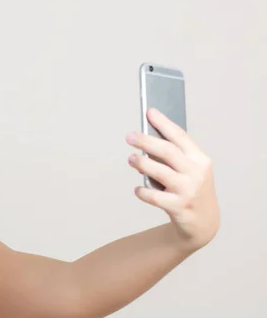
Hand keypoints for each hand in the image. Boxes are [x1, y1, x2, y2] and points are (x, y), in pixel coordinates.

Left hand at [126, 108, 219, 251]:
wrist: (205, 222)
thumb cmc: (191, 189)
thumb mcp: (190, 169)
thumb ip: (173, 156)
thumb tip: (146, 139)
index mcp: (200, 159)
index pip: (180, 136)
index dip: (163, 123)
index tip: (149, 112)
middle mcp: (196, 173)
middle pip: (168, 151)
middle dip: (146, 141)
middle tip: (129, 136)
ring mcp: (188, 190)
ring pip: (161, 172)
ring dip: (142, 163)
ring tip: (131, 159)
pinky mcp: (179, 207)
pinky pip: (154, 197)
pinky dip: (142, 191)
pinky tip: (138, 189)